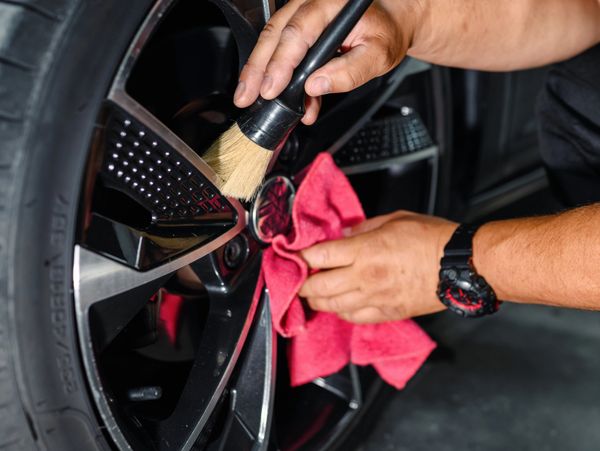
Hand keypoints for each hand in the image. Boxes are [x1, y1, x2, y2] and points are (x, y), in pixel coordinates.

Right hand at [233, 0, 415, 124]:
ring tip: (248, 97)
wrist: (391, 21)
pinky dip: (274, 73)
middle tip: (246, 96)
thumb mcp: (379, 55)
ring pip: (271, 40)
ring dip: (258, 72)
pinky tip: (276, 95)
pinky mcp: (299, 26)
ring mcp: (302, 12)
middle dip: (257, 69)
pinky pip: (281, 47)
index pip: (298, 33)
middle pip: (274, 34)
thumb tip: (315, 86)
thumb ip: (349, 71)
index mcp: (331, 4)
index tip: (271, 89)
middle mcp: (312, 3)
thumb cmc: (386, 33)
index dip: (280, 64)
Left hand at [298, 211, 457, 323]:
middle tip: (298, 280)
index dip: (301, 257)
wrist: (461, 266)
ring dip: (318, 301)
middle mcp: (365, 278)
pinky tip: (338, 306)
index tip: (295, 256)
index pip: (319, 257)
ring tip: (312, 294)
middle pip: (318, 287)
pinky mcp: (388, 313)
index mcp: (365, 251)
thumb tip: (343, 235)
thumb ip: (363, 228)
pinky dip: (341, 313)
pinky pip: (355, 318)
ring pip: (333, 306)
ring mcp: (375, 299)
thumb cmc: (433, 239)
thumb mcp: (394, 219)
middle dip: (302, 284)